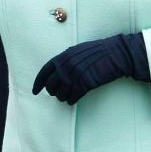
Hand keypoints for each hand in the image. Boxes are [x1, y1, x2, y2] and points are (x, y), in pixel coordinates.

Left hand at [32, 33, 149, 104]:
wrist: (115, 54)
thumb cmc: (98, 51)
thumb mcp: (77, 51)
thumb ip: (66, 60)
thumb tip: (57, 72)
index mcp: (62, 56)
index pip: (44, 72)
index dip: (38, 83)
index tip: (35, 91)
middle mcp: (66, 66)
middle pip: (51, 85)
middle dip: (53, 91)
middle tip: (57, 94)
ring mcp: (75, 75)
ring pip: (60, 93)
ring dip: (62, 97)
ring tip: (67, 97)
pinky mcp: (85, 84)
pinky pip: (72, 97)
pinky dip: (71, 100)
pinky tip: (73, 100)